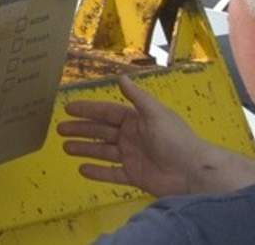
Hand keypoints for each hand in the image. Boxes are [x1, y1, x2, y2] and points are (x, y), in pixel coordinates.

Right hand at [58, 74, 254, 196]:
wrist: (194, 173)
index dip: (88, 110)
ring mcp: (132, 157)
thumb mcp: (156, 114)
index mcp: (135, 120)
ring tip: (65, 148)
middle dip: (80, 129)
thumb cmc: (175, 140)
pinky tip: (82, 170)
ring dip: (84, 149)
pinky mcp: (134, 176)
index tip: (68, 108)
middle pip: (100, 132)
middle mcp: (131, 137)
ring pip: (102, 152)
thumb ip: (137, 97)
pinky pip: (111, 173)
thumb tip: (120, 77)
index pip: (106, 112)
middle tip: (59, 128)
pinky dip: (97, 172)